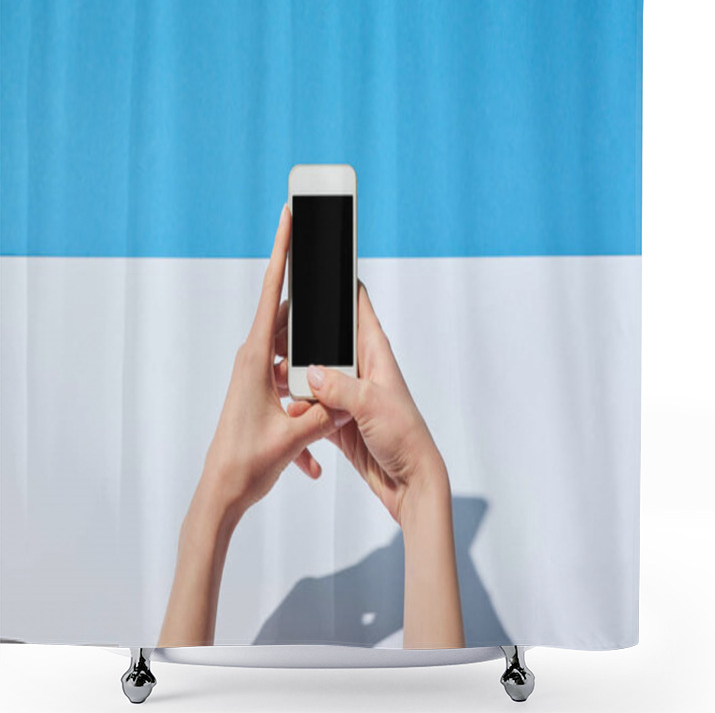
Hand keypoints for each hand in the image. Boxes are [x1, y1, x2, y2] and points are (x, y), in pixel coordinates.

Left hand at [200, 205, 350, 520]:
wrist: (220, 494)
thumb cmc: (245, 463)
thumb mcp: (293, 437)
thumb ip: (325, 411)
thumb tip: (348, 395)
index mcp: (256, 357)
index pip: (273, 291)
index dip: (282, 250)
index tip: (287, 217)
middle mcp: (254, 359)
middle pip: (291, 320)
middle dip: (314, 314)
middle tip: (334, 290)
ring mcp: (257, 376)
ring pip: (296, 356)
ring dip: (313, 374)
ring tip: (322, 399)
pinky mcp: (262, 394)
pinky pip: (292, 385)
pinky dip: (306, 408)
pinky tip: (312, 451)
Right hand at [288, 282, 464, 647]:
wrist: (410, 481)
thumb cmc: (406, 438)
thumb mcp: (373, 406)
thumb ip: (341, 387)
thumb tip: (311, 372)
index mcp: (375, 352)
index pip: (357, 305)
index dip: (340, 281)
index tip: (318, 263)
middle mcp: (360, 367)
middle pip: (325, 336)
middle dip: (300, 333)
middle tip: (275, 329)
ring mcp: (347, 391)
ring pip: (312, 369)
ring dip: (294, 372)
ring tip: (273, 371)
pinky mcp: (337, 416)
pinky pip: (310, 401)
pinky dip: (297, 403)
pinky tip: (285, 406)